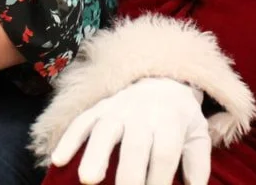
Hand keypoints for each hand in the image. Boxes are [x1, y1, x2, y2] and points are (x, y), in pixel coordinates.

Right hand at [51, 77, 210, 184]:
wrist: (163, 80)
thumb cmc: (181, 119)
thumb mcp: (198, 137)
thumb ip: (197, 167)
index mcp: (171, 121)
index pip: (165, 153)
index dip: (158, 178)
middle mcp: (142, 113)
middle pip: (134, 145)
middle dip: (129, 175)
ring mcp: (117, 108)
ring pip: (104, 130)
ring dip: (94, 155)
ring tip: (88, 180)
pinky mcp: (98, 108)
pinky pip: (81, 121)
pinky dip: (69, 139)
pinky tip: (58, 160)